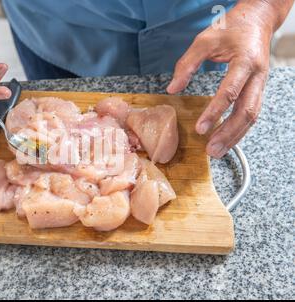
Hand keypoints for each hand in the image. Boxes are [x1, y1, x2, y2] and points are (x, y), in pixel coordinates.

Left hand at [167, 0, 292, 157]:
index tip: (200, 128)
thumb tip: (172, 89)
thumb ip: (187, 64)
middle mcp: (257, 75)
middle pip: (246, 111)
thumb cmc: (232, 27)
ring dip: (235, 137)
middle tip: (211, 150)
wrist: (258, 18)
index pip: (229, 92)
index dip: (214, 112)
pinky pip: (251, 113)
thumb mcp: (204, 40)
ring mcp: (261, 83)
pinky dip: (239, 129)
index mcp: (245, 61)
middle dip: (228, 133)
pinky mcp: (258, 89)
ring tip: (217, 151)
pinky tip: (226, 140)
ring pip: (252, 116)